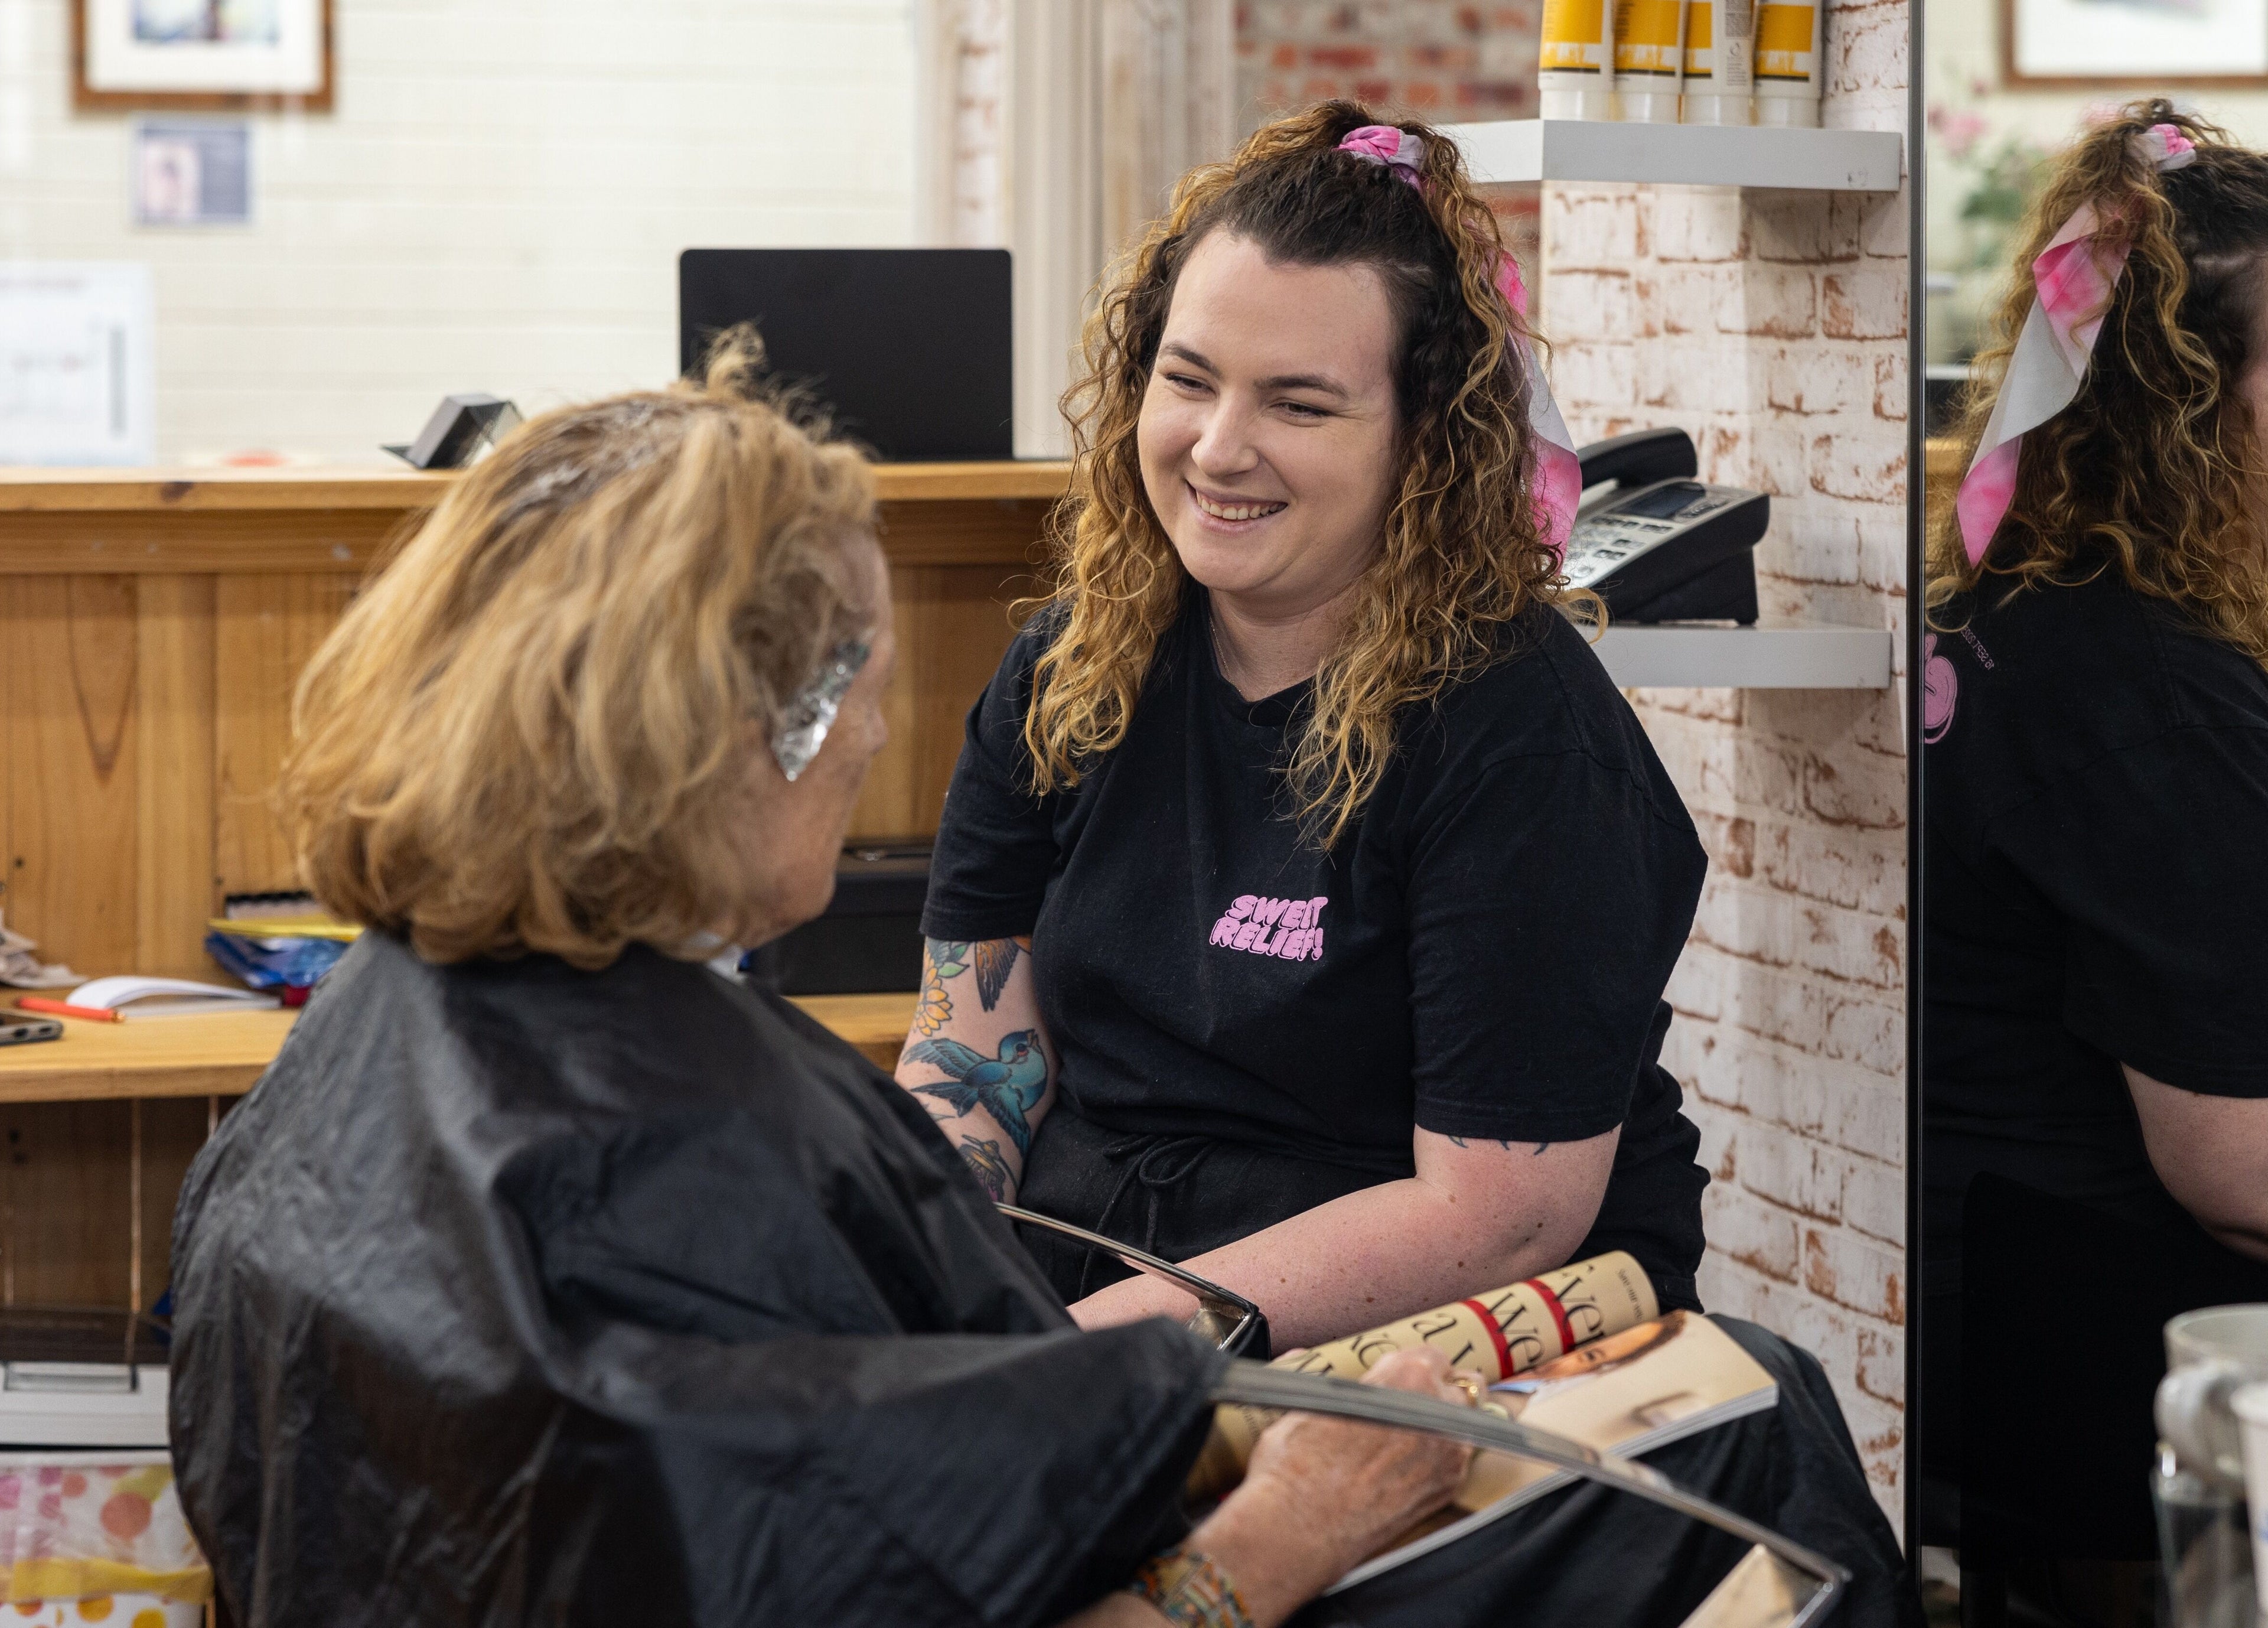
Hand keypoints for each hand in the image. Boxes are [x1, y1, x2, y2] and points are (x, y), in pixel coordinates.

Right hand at [1171, 1346, 1474, 1626]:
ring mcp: (1449, 1454)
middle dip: (1444, 1392)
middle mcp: (1437, 1410)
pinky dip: (1441, 1462)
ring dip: (1446, 1427)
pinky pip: (1457, 1464)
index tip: (1404, 1377)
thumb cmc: (1295, 1462)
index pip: (1436, 1355)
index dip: (1418, 1365)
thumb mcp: (1302, 1402)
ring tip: (1412, 1439)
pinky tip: (1409, 1470)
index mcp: (1407, 1375)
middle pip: (1464, 1387)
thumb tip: (1302, 1357)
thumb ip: (1317, 1376)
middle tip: (1414, 1404)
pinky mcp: (1447, 1491)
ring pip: (1466, 1426)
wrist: (1300, 1527)